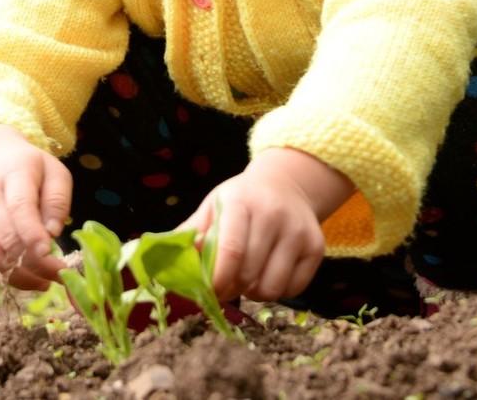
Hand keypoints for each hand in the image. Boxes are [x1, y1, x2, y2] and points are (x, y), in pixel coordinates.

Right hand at [0, 123, 71, 290]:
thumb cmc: (29, 171)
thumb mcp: (53, 172)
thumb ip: (57, 200)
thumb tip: (52, 233)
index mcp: (14, 171)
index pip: (19, 206)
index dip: (33, 234)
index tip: (49, 254)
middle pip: (6, 238)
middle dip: (35, 264)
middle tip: (57, 274)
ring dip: (17, 277)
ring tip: (41, 280)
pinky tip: (12, 276)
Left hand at [179, 147, 354, 302]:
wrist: (287, 184)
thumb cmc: (241, 200)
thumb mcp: (212, 207)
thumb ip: (188, 234)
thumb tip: (160, 262)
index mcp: (241, 202)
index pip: (230, 250)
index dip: (217, 280)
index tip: (209, 290)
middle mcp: (273, 214)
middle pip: (249, 274)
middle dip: (232, 288)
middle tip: (226, 284)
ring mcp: (298, 230)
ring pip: (272, 287)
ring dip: (254, 293)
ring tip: (248, 278)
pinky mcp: (316, 247)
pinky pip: (293, 290)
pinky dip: (277, 292)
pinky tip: (268, 274)